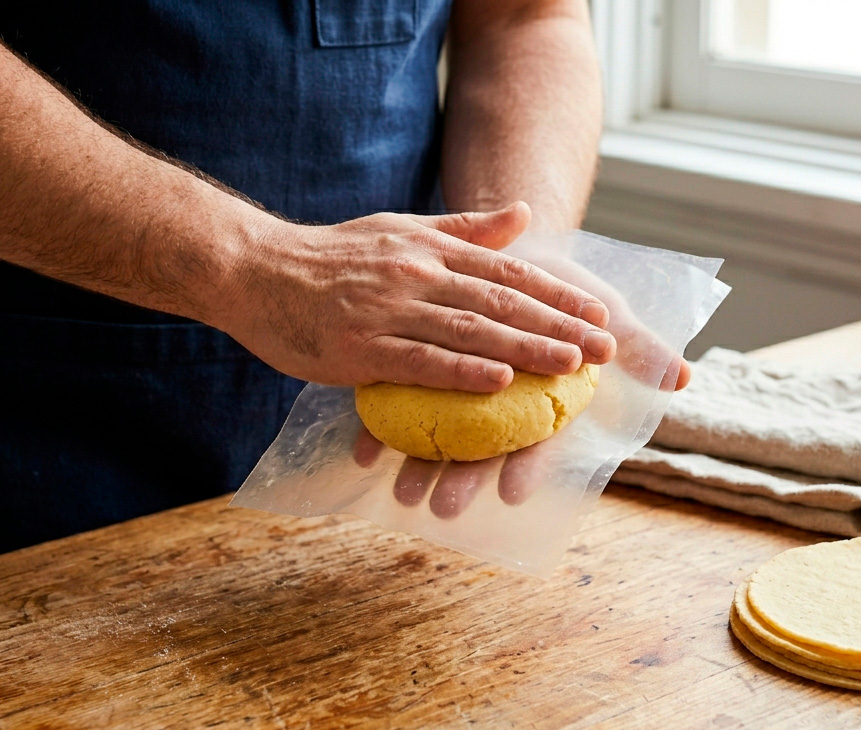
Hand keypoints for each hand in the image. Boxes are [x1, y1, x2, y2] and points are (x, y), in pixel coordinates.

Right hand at [217, 203, 617, 391]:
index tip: (599, 314)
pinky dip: (464, 372)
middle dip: (559, 326)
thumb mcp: (400, 230)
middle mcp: (417, 275)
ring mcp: (389, 311)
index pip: (508, 272)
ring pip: (471, 332)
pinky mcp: (362, 348)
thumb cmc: (330, 257)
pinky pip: (422, 362)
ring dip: (526, 349)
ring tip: (571, 366)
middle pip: (501, 303)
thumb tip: (523, 214)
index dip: (558, 295)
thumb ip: (463, 229)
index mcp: (430, 250)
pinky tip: (500, 384)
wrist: (255, 270)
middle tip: (605, 348)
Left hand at [351, 260, 693, 517]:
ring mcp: (464, 398)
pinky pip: (402, 410)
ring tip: (399, 494)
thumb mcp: (607, 310)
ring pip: (442, 439)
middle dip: (465, 478)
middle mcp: (506, 407)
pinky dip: (381, 430)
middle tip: (443, 508)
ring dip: (421, 466)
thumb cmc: (565, 288)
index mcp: (548, 398)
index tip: (510, 492)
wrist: (516, 251)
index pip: (542, 437)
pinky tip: (360, 453)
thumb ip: (642, 347)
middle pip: (487, 448)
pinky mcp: (427, 377)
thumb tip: (683, 379)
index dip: (529, 464)